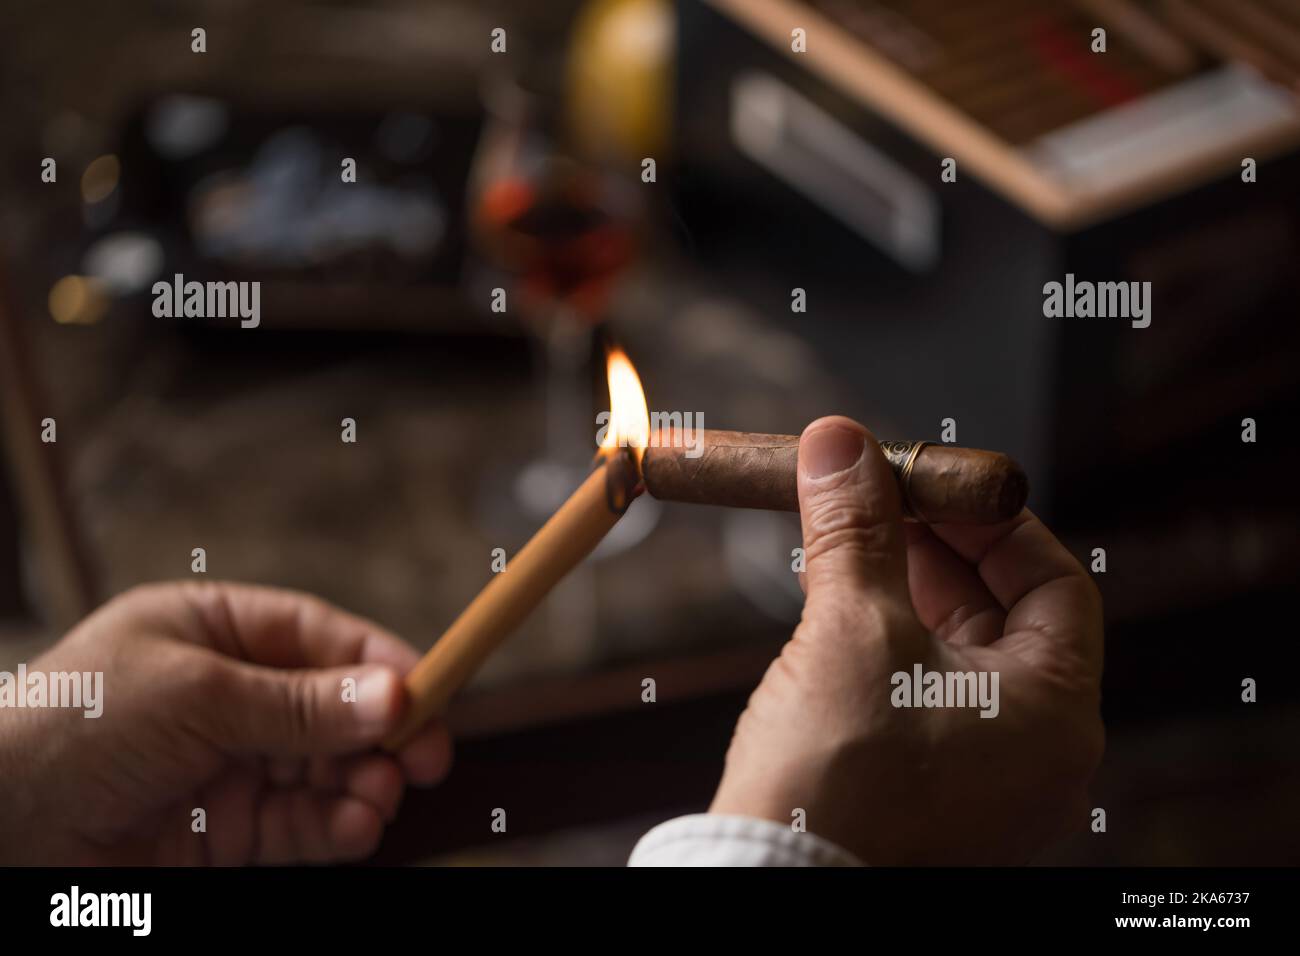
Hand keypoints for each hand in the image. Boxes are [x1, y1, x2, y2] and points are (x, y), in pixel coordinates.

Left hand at [0, 582, 449, 864]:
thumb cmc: (69, 728)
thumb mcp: (195, 697)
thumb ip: (300, 705)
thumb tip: (396, 696)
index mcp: (215, 631)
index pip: (320, 638)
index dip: (380, 662)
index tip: (432, 690)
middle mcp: (229, 694)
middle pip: (335, 707)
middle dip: (383, 732)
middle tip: (426, 758)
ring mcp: (230, 764)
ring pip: (328, 769)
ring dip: (365, 784)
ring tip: (381, 799)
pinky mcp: (227, 831)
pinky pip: (302, 825)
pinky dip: (337, 827)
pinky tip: (357, 827)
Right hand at [710, 417, 1103, 863]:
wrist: (771, 884)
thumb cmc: (836, 781)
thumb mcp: (851, 629)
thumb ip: (854, 529)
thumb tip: (842, 442)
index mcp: (1056, 713)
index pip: (1054, 581)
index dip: (992, 520)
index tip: (931, 481)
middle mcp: (1036, 752)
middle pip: (1003, 614)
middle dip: (936, 548)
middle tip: (877, 499)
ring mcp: (986, 781)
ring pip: (957, 654)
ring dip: (904, 591)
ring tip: (847, 545)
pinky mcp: (930, 794)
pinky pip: (926, 697)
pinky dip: (889, 645)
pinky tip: (838, 611)